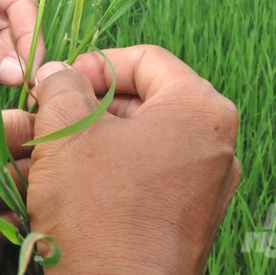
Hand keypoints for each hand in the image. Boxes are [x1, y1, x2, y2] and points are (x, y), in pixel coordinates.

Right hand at [26, 45, 240, 274]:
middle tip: (57, 113)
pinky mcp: (194, 215)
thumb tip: (58, 71)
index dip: (98, 63)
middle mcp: (218, 143)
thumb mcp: (66, 130)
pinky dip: (120, 164)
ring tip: (64, 148)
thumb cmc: (97, 211)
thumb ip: (61, 84)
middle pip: (151, 95)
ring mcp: (210, 183)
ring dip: (105, 133)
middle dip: (98, 99)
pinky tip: (84, 179)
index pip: (147, 59)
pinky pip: (155, 169)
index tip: (62, 83)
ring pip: (149, 134)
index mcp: (201, 109)